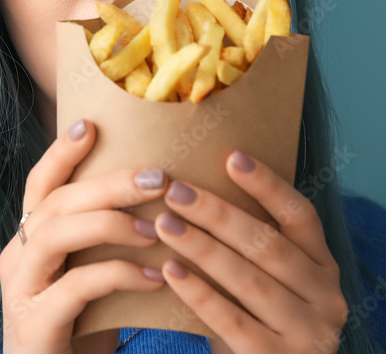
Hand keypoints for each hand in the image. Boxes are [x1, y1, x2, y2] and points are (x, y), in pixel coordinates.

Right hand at [0, 119, 169, 353]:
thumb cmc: (80, 333)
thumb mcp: (90, 280)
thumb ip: (103, 245)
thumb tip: (158, 202)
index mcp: (27, 242)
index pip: (39, 186)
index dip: (61, 153)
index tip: (91, 124)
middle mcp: (16, 258)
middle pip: (55, 203)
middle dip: (106, 184)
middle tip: (156, 177)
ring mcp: (20, 290)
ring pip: (55, 234)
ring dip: (110, 224)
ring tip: (157, 229)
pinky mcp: (35, 323)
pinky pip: (75, 286)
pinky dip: (118, 275)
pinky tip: (154, 278)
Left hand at [153, 150, 347, 352]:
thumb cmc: (257, 316)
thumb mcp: (267, 278)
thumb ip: (249, 243)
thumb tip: (195, 186)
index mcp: (322, 266)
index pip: (301, 216)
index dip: (268, 185)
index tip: (231, 157)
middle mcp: (325, 297)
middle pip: (267, 245)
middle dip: (218, 213)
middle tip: (175, 190)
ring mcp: (307, 332)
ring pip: (249, 281)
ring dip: (202, 248)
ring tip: (163, 223)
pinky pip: (232, 320)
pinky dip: (199, 293)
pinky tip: (169, 270)